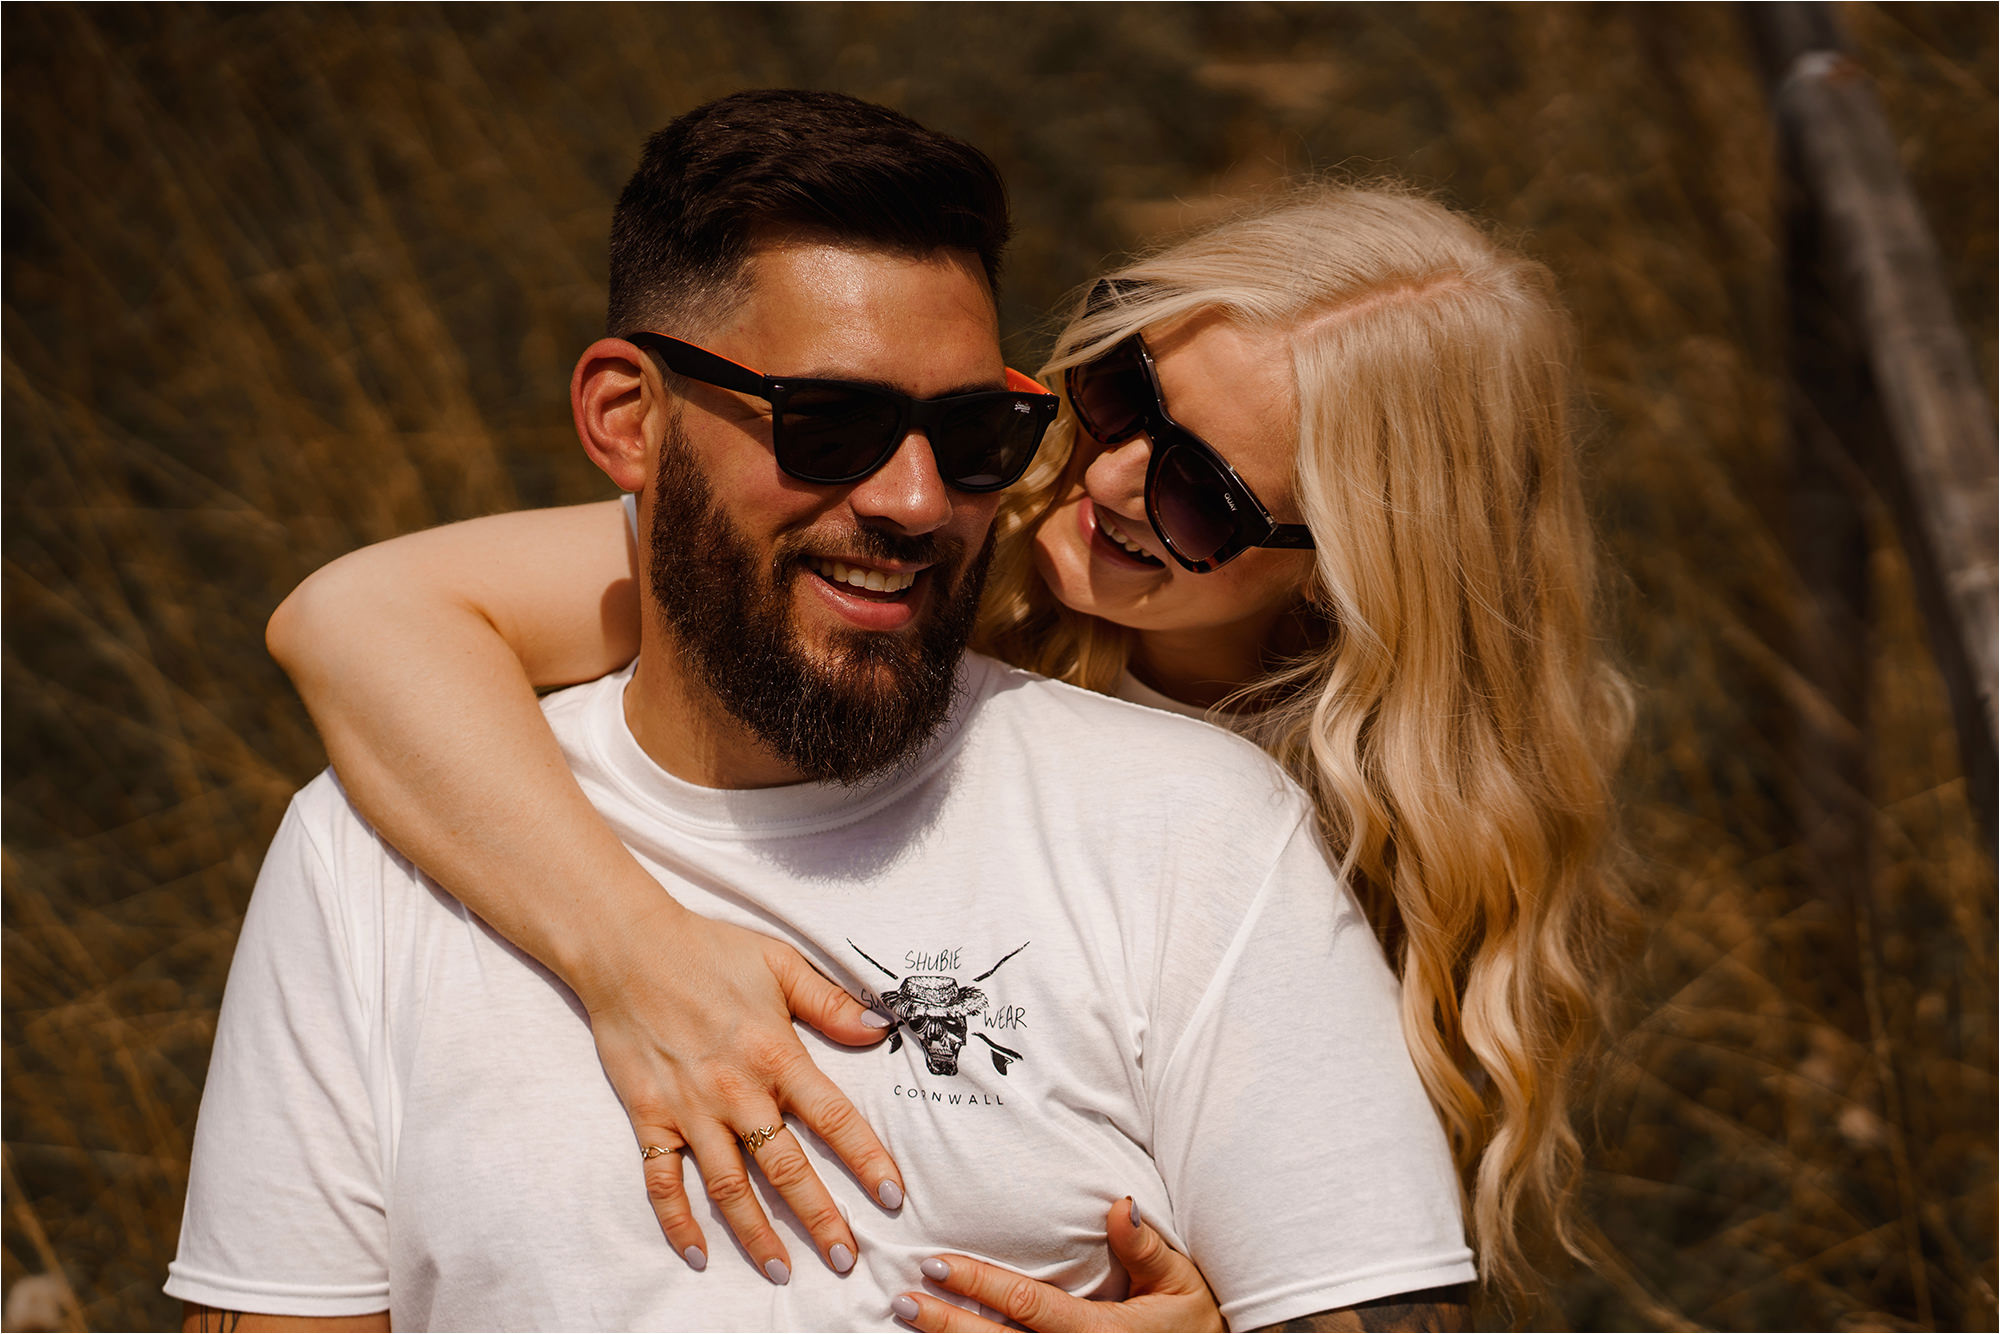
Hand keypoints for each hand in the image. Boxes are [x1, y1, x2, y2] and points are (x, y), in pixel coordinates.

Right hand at [574, 899, 903, 1280]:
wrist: (626, 948)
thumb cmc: (708, 951)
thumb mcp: (779, 963)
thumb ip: (830, 1002)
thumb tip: (880, 1029)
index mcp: (775, 1053)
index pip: (833, 1118)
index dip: (866, 1161)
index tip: (891, 1197)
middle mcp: (736, 1090)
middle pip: (785, 1166)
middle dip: (818, 1217)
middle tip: (846, 1258)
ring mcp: (689, 1109)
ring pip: (727, 1185)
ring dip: (755, 1232)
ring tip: (782, 1270)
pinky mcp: (649, 1118)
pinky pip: (661, 1181)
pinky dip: (677, 1221)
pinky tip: (698, 1254)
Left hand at [891, 1198, 1224, 1331]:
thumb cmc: (1194, 1325)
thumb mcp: (1179, 1282)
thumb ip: (1145, 1247)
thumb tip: (1118, 1203)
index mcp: (1102, 1332)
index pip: (1025, 1304)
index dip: (977, 1283)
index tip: (934, 1263)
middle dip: (946, 1324)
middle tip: (901, 1301)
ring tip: (906, 1327)